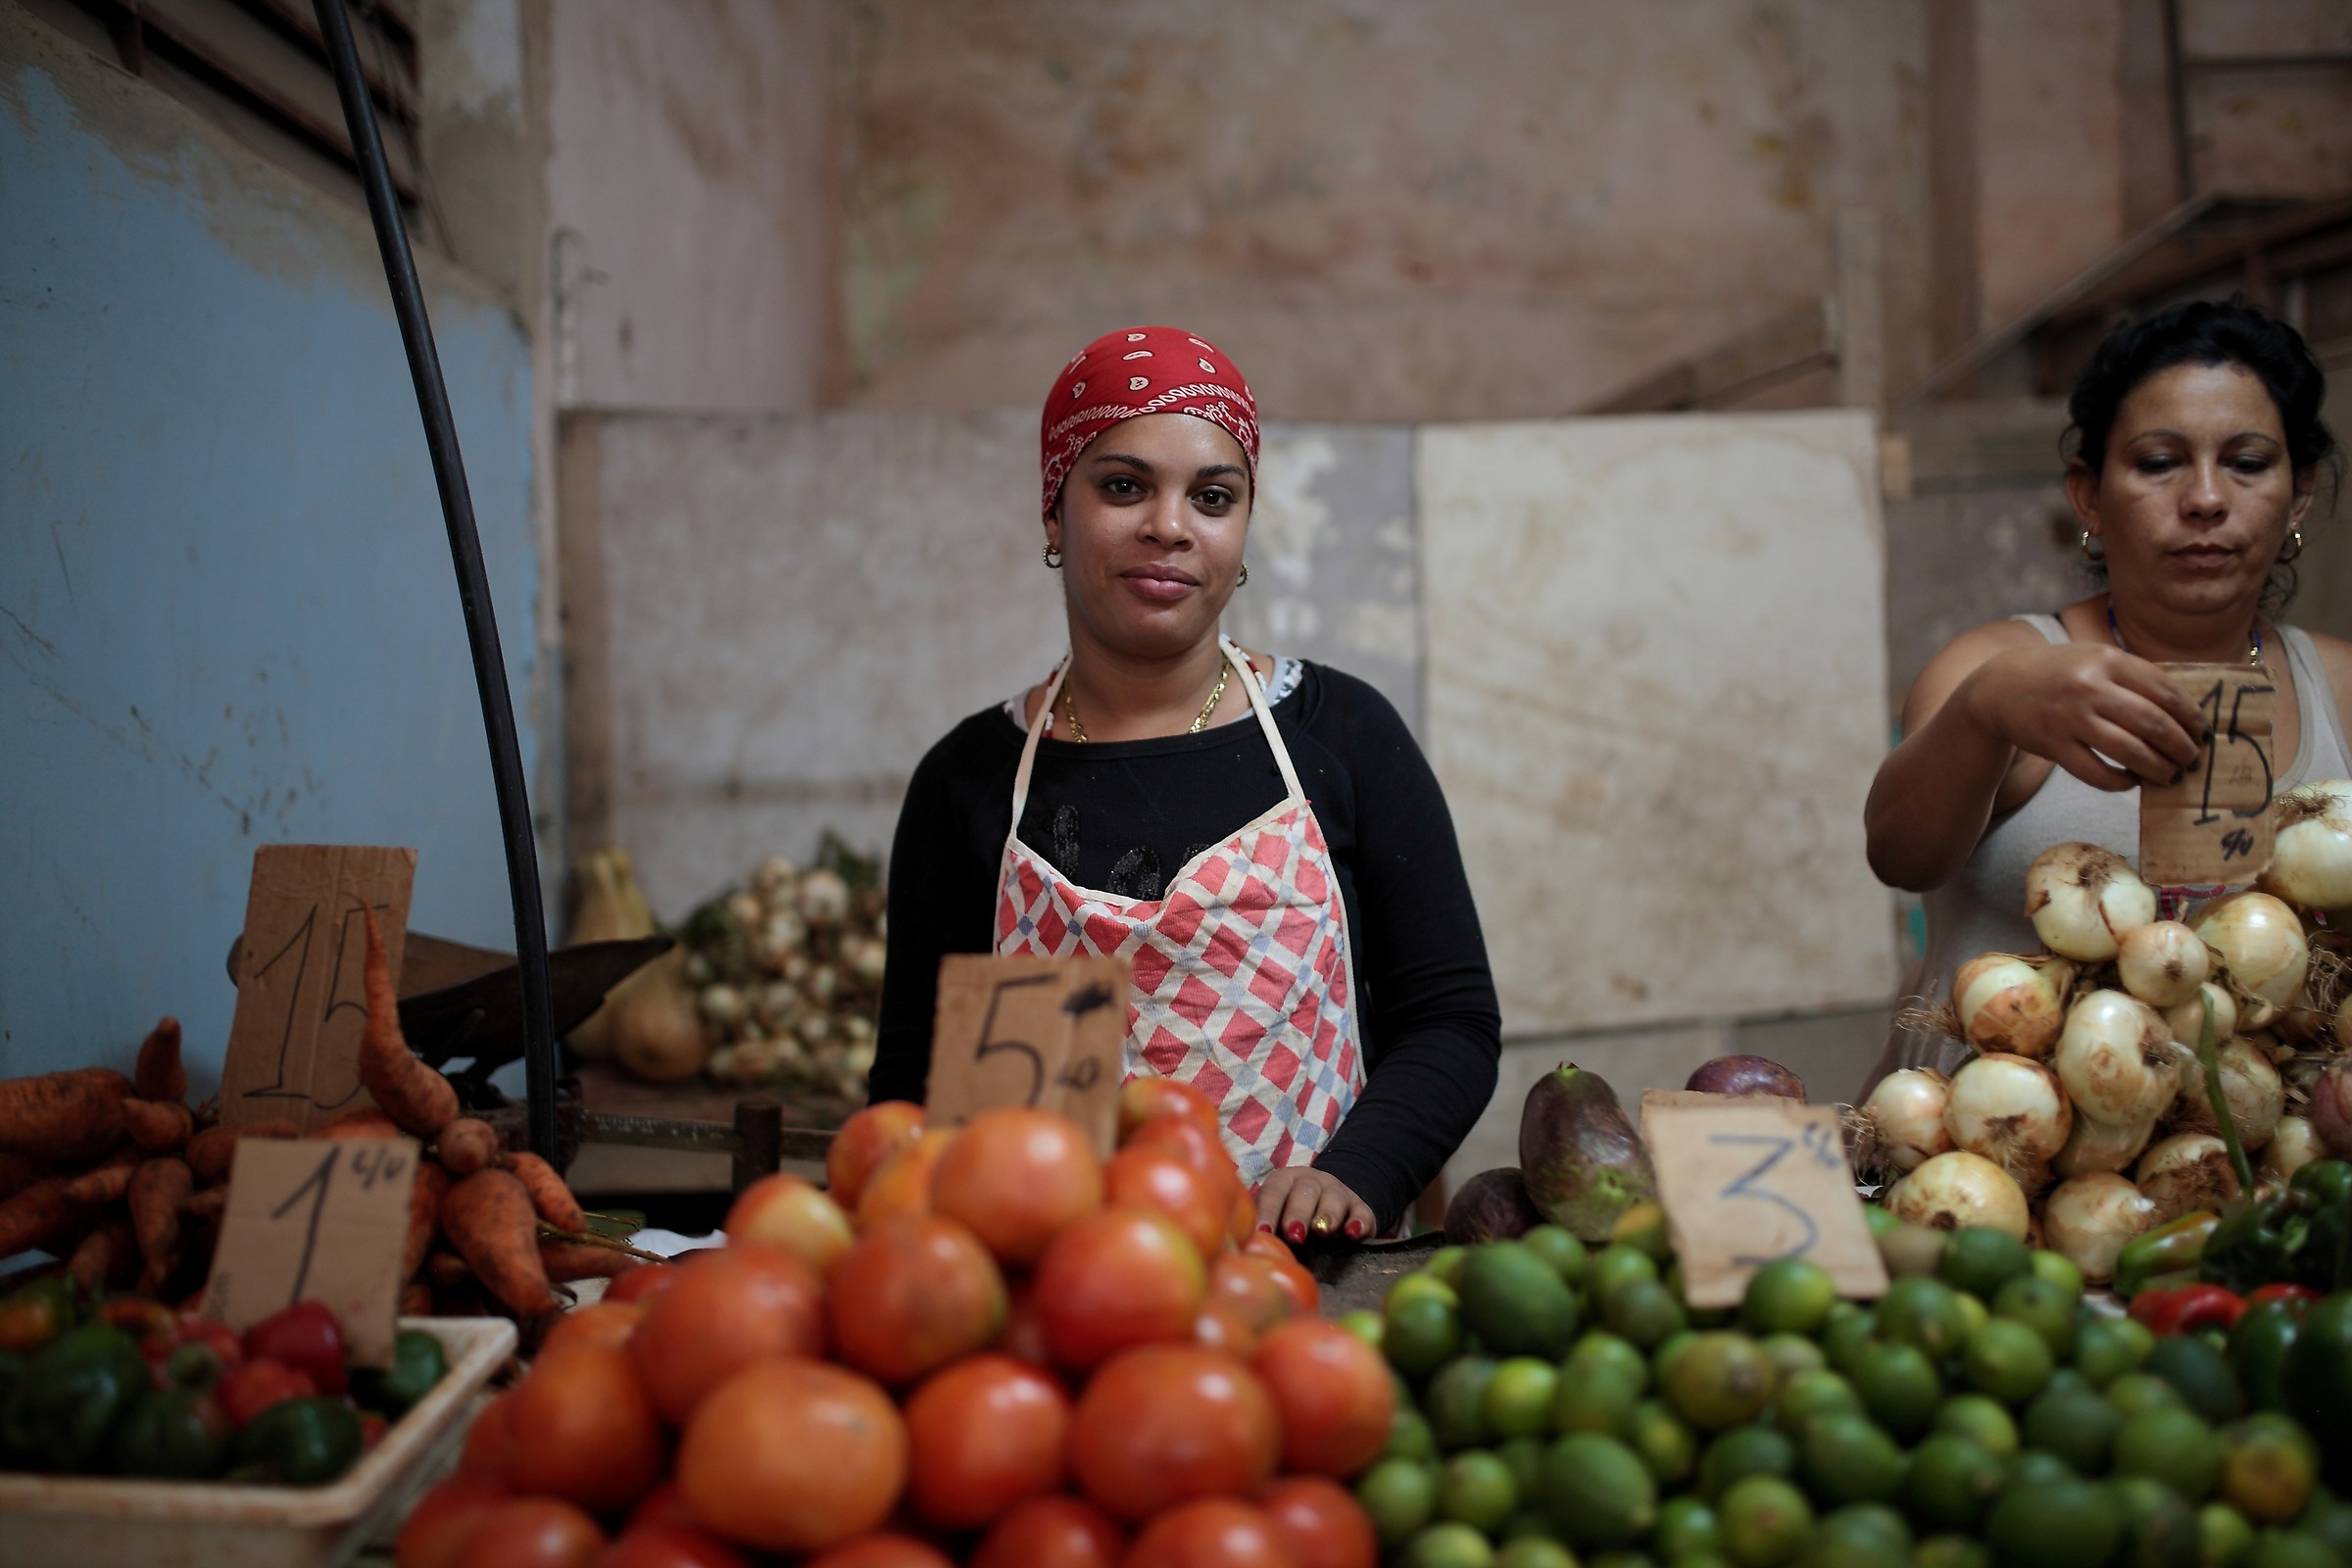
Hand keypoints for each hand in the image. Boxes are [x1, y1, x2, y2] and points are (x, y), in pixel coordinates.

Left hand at [1255, 1167, 1373, 1244]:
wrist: (1332, 1206)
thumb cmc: (1292, 1218)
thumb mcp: (1278, 1218)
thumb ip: (1266, 1229)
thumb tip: (1249, 1251)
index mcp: (1284, 1181)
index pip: (1274, 1191)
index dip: (1268, 1211)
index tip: (1263, 1232)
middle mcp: (1311, 1181)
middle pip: (1304, 1191)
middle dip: (1298, 1212)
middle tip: (1294, 1234)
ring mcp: (1337, 1191)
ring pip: (1333, 1198)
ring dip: (1327, 1214)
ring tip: (1322, 1231)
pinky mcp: (1360, 1207)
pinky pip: (1361, 1212)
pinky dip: (1358, 1222)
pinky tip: (1354, 1233)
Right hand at [1961, 641, 2208, 791]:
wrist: (1998, 687)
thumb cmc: (2059, 673)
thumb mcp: (2095, 658)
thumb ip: (2135, 675)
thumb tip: (2185, 710)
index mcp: (2107, 660)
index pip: (2165, 691)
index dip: (2191, 717)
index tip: (2203, 733)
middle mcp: (2089, 687)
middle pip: (2153, 723)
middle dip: (2181, 747)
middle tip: (2193, 760)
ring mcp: (2070, 718)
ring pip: (2130, 751)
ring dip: (2159, 768)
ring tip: (2171, 775)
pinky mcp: (2053, 745)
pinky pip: (2097, 773)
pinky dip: (2121, 781)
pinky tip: (2132, 780)